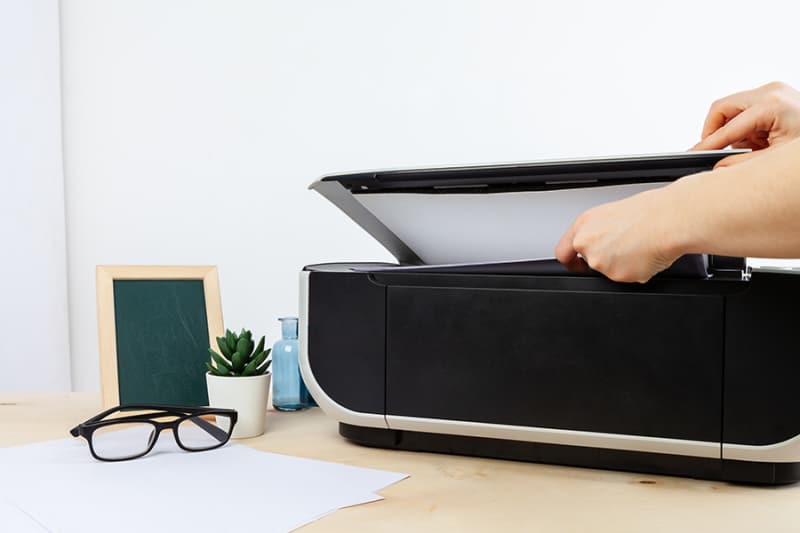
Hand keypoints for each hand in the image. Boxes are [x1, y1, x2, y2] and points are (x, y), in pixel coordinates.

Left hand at [555, 187, 683, 282]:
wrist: (667, 220)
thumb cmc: (648, 212)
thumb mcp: (612, 215)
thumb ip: (598, 232)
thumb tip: (599, 242)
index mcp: (583, 226)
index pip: (563, 252)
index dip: (571, 263)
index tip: (577, 266)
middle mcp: (587, 245)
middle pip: (590, 264)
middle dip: (605, 260)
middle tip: (625, 249)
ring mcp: (601, 262)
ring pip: (610, 272)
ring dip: (623, 265)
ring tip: (639, 246)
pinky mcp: (617, 276)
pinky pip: (627, 278)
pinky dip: (637, 271)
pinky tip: (646, 255)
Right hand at [692, 81, 799, 166]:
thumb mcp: (775, 159)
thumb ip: (742, 164)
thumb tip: (718, 168)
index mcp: (772, 105)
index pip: (726, 126)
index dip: (708, 144)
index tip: (694, 154)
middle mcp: (772, 92)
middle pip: (722, 108)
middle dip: (714, 132)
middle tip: (711, 151)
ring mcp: (774, 91)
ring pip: (731, 108)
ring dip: (730, 130)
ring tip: (746, 148)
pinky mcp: (775, 95)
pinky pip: (744, 109)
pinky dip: (743, 127)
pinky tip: (755, 141)